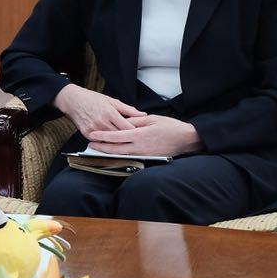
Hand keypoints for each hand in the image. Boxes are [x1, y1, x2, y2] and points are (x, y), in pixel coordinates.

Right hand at [53, 84, 145, 138]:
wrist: (73, 100)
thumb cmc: (93, 99)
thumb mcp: (112, 101)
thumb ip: (128, 109)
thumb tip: (143, 114)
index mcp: (110, 113)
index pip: (127, 127)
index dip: (136, 132)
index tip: (142, 134)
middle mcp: (102, 122)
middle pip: (120, 136)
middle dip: (128, 139)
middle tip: (136, 141)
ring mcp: (94, 129)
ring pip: (110, 141)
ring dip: (118, 143)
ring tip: (126, 143)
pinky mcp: (87, 133)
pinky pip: (100, 142)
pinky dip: (106, 142)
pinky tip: (112, 142)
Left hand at [87, 114, 203, 156]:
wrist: (186, 140)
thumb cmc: (170, 127)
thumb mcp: (151, 119)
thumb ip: (135, 121)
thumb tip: (123, 122)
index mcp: (139, 135)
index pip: (117, 136)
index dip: (103, 136)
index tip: (93, 134)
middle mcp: (140, 147)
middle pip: (116, 149)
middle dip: (101, 147)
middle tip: (90, 144)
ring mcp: (144, 154)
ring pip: (122, 155)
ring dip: (109, 152)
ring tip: (98, 149)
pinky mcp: (148, 158)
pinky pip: (131, 158)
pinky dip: (121, 156)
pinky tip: (115, 154)